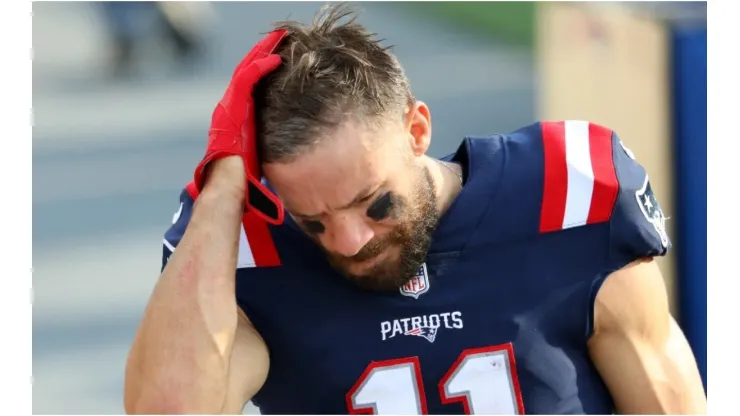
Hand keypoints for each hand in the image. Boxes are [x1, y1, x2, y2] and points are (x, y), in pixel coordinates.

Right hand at [193, 29, 286, 224]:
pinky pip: (248, 80)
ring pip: (247, 72)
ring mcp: (231, 107)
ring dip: (262, 55)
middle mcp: (231, 109)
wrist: (230, 184)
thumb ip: (265, 151)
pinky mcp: (233, 107)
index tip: (278, 61)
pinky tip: (275, 58)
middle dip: (262, 56)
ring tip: (278, 40)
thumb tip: (287, 161)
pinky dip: (260, 67)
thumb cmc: (244, 178)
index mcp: (237, 120)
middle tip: (279, 41)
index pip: (250, 89)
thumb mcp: (258, 159)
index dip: (262, 72)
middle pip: (247, 75)